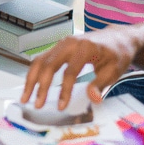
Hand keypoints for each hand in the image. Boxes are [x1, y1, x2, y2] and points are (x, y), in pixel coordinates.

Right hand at [19, 24, 138, 109]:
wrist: (117, 38)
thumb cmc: (117, 54)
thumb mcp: (114, 70)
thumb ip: (101, 84)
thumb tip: (93, 98)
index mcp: (85, 48)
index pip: (70, 72)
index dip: (64, 91)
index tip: (61, 106)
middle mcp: (70, 43)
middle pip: (49, 64)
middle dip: (40, 86)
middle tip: (36, 104)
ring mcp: (62, 43)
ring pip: (40, 60)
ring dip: (31, 79)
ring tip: (25, 97)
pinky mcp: (59, 47)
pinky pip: (42, 59)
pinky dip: (34, 73)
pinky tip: (31, 86)